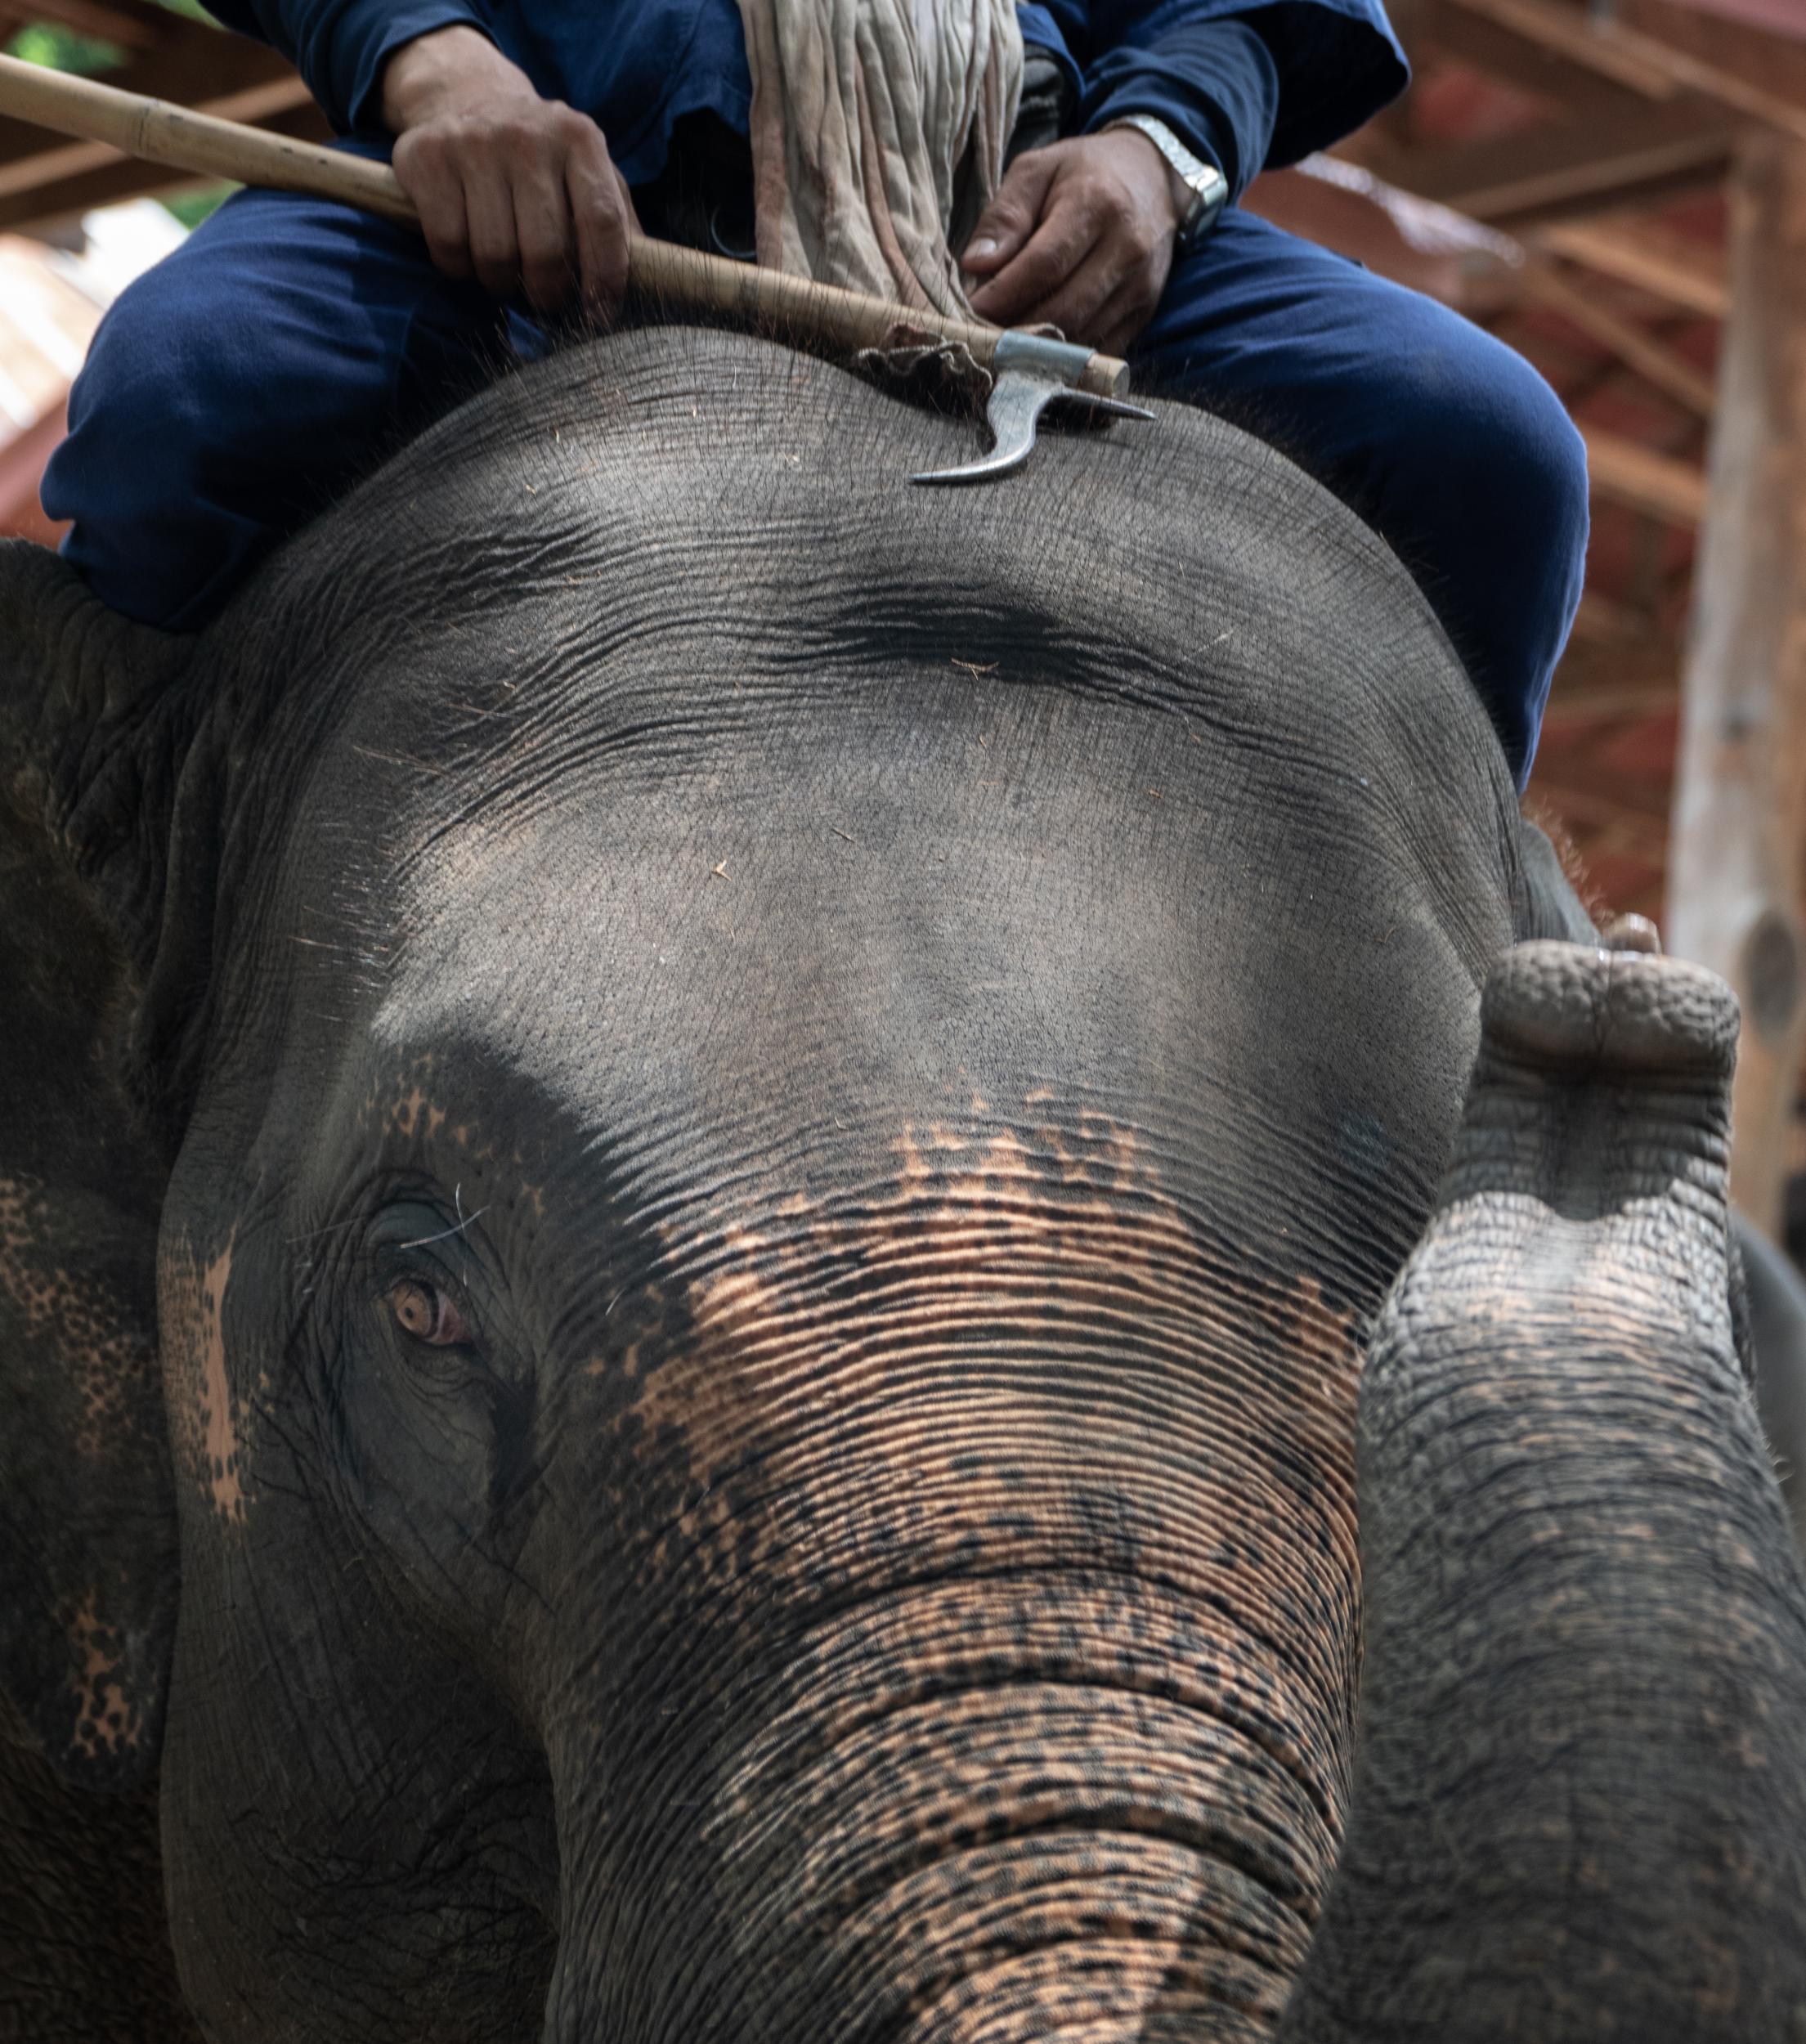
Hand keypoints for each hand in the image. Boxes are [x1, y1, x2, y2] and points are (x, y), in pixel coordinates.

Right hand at [381, 25, 637, 315]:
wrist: (467, 96)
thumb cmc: (541, 158)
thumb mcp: (588, 172)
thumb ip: (619, 222)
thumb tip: (652, 282)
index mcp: (579, 139)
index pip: (601, 223)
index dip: (604, 279)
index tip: (599, 315)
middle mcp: (528, 135)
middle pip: (545, 251)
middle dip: (549, 294)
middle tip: (547, 301)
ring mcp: (473, 142)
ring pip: (494, 257)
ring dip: (501, 285)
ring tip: (507, 275)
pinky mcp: (427, 157)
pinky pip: (449, 247)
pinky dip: (460, 269)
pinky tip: (470, 256)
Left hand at [963, 129, 1182, 354]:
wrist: (1154, 177)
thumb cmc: (1084, 172)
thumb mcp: (1037, 171)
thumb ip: (1005, 216)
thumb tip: (975, 265)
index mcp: (1097, 204)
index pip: (1045, 264)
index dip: (1004, 294)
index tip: (972, 310)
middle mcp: (1127, 248)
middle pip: (1064, 309)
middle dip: (1017, 327)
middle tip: (984, 330)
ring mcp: (1141, 285)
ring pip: (1081, 336)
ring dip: (1038, 346)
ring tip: (1007, 334)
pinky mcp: (1145, 311)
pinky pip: (1100, 348)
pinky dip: (1065, 354)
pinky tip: (1041, 342)